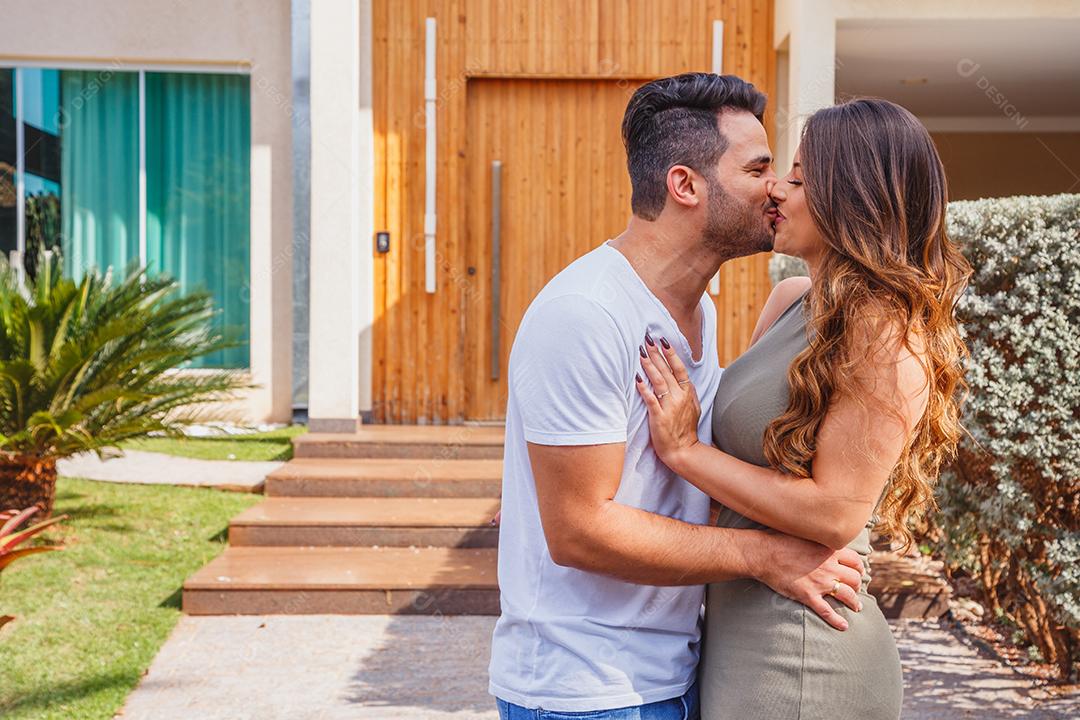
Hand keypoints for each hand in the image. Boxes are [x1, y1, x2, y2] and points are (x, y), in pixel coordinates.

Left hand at [635, 331, 700, 469]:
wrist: (683, 451)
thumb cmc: (685, 429)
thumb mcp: (693, 407)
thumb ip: (687, 391)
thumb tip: (682, 377)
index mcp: (688, 393)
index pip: (679, 368)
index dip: (671, 354)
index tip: (663, 341)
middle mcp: (680, 397)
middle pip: (667, 371)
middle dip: (656, 354)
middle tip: (647, 340)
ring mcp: (670, 407)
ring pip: (659, 381)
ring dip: (649, 366)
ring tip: (641, 353)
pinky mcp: (659, 417)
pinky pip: (650, 400)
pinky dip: (643, 389)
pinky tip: (636, 379)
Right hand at [754, 532, 864, 630]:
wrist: (763, 553)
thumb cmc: (780, 540)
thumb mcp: (804, 534)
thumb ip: (818, 539)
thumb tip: (823, 538)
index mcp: (828, 551)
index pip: (854, 561)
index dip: (858, 568)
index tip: (858, 572)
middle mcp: (828, 567)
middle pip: (854, 579)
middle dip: (858, 586)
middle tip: (856, 589)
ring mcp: (819, 583)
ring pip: (846, 595)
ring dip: (854, 602)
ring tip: (856, 606)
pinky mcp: (808, 595)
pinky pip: (827, 611)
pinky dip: (837, 620)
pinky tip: (843, 626)